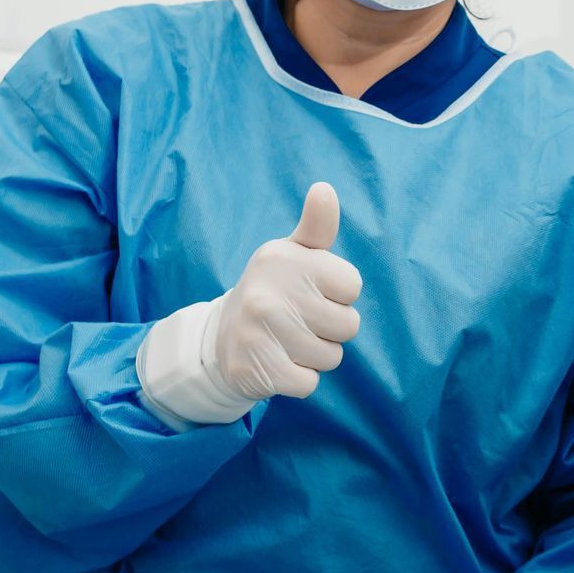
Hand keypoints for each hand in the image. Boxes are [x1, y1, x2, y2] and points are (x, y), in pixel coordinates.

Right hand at [208, 182, 361, 401]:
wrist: (221, 339)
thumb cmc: (275, 290)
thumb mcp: (294, 253)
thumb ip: (317, 225)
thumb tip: (325, 189)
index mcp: (283, 259)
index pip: (352, 285)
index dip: (339, 294)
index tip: (311, 291)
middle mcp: (268, 292)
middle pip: (348, 325)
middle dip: (331, 328)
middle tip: (300, 321)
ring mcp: (260, 332)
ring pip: (332, 357)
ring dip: (316, 355)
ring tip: (288, 341)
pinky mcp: (258, 369)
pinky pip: (310, 383)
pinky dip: (300, 379)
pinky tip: (279, 362)